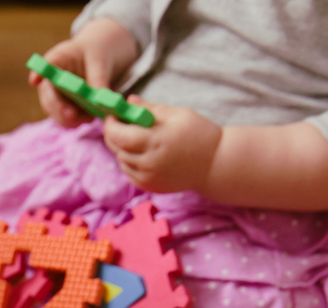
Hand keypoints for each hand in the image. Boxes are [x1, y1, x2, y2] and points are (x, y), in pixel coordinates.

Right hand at [31, 18, 140, 127]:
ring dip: (70, 119)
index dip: (38, 74)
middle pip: (48, 98)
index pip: (44, 66)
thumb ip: (99, 79)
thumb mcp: (99, 62)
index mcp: (57, 60)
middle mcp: (49, 81)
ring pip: (56, 114)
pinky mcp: (63, 109)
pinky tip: (90, 118)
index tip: (35, 80)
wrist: (98, 61)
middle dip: (58, 108)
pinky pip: (67, 121)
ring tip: (88, 117)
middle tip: (71, 115)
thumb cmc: (95, 54)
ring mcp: (54, 97)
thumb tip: (102, 100)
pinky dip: (77, 122)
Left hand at [103, 99, 222, 193]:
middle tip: (120, 123)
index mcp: (155, 142)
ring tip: (135, 137)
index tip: (113, 115)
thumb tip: (128, 101)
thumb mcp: (177, 114)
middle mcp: (148, 163)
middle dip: (114, 134)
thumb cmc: (199, 134)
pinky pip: (129, 172)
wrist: (216, 164)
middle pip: (116, 148)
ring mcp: (148, 178)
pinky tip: (141, 152)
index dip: (111, 124)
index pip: (118, 135)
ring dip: (122, 148)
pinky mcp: (150, 187)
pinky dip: (129, 161)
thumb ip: (149, 109)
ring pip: (121, 161)